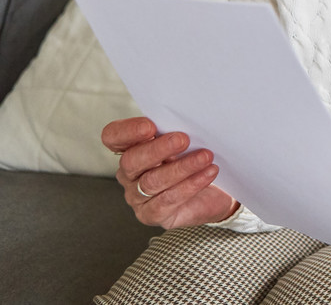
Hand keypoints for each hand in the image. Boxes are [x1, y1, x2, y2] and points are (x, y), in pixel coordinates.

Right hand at [101, 116, 238, 228]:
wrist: (216, 192)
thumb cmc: (195, 159)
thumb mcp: (186, 142)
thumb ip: (177, 130)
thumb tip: (189, 117)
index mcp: (131, 148)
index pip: (113, 137)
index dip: (127, 131)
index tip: (150, 126)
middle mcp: (129, 173)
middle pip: (131, 161)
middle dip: (157, 149)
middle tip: (183, 139)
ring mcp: (137, 196)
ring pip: (151, 181)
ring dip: (181, 167)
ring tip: (206, 156)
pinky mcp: (152, 214)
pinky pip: (168, 200)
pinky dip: (191, 185)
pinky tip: (209, 173)